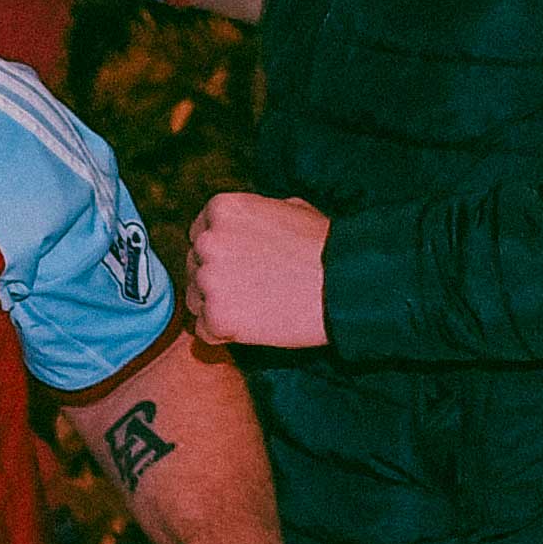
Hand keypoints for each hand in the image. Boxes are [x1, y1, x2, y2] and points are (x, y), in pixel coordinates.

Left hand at [189, 194, 333, 351]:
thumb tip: (240, 226)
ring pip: (195, 300)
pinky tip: (255, 325)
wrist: (348, 283)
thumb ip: (254, 217)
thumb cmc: (326, 247)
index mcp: (221, 208)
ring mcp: (209, 278)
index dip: (220, 256)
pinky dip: (224, 335)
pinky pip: (204, 332)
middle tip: (255, 291)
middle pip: (194, 268)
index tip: (244, 267)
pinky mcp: (217, 316)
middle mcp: (207, 240)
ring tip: (259, 307)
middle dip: (217, 282)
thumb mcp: (291, 210)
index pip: (198, 236)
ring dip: (218, 308)